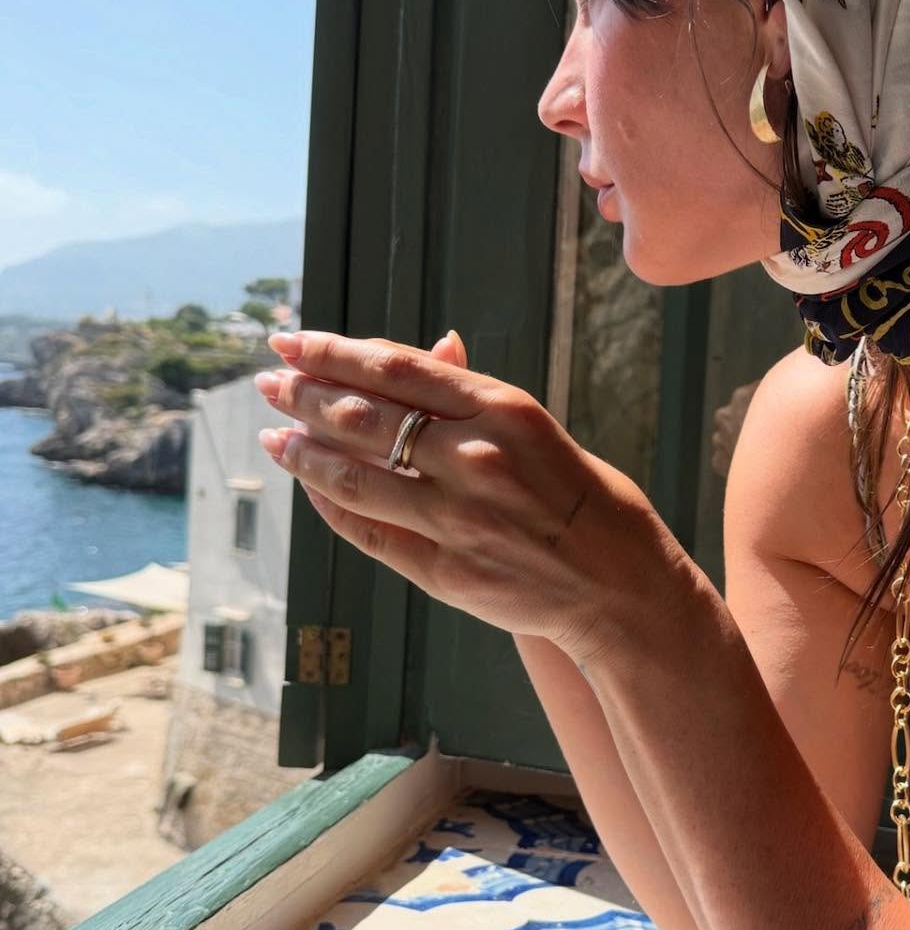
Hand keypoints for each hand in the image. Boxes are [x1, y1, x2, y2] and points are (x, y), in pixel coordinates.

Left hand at [254, 328, 677, 664]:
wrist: (620, 587)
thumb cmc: (584, 498)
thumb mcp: (538, 427)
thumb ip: (475, 395)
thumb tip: (432, 346)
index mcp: (506, 410)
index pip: (396, 369)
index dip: (333, 352)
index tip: (292, 341)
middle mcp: (478, 459)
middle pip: (365, 417)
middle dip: (304, 395)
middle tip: (269, 381)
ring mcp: (459, 520)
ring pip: (356, 477)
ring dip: (304, 453)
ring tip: (274, 434)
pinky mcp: (447, 572)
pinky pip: (370, 533)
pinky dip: (332, 508)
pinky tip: (311, 488)